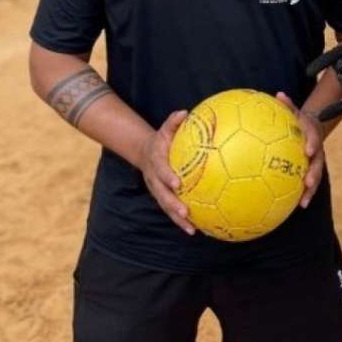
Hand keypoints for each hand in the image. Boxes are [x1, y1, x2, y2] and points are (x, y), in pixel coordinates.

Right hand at [139, 110, 195, 234]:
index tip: (178, 183)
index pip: (161, 170)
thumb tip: (184, 111)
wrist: (145, 153)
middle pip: (162, 195)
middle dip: (172, 205)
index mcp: (156, 162)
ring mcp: (158, 190)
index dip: (168, 177)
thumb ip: (173, 121)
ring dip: (178, 219)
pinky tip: (197, 230)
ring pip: (166, 207)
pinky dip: (182, 221)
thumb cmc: (162, 140)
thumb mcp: (165, 129)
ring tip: (192, 229)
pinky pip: (171, 211)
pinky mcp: (163, 197)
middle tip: (185, 212)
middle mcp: (155, 179)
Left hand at [276, 92, 324, 207]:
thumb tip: (279, 94)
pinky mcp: (311, 172)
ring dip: (310, 190)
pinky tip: (296, 207)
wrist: (312, 129)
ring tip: (303, 201)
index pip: (314, 138)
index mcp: (312, 135)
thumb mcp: (294, 111)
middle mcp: (317, 151)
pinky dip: (304, 195)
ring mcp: (316, 163)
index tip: (309, 150)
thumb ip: (288, 105)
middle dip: (314, 173)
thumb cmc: (298, 120)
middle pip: (318, 163)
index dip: (313, 143)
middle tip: (308, 181)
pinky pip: (308, 185)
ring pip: (315, 177)